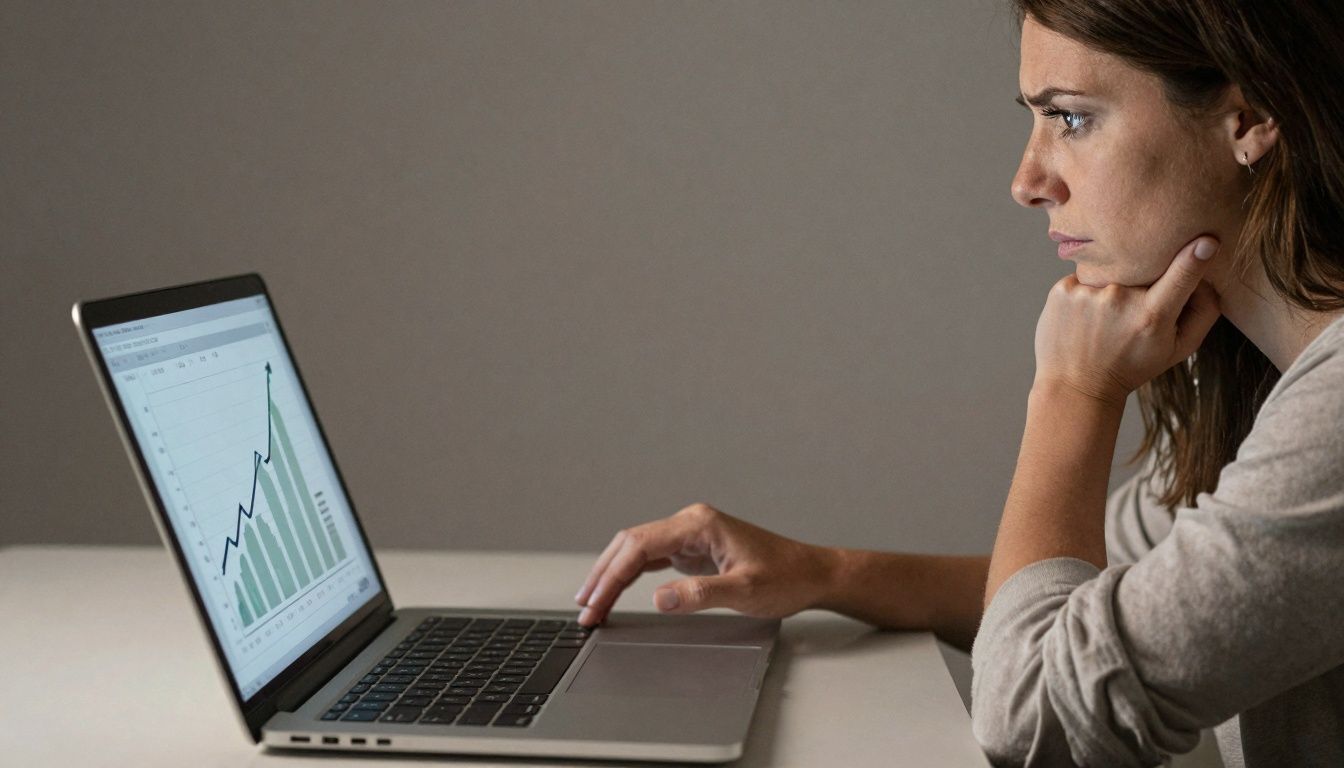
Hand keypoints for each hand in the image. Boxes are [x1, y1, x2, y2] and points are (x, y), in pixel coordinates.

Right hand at [573, 503, 834, 626]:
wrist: (812, 574)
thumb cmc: (786, 578)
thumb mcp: (744, 592)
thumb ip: (700, 594)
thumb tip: (660, 599)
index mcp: (698, 525)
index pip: (638, 547)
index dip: (611, 578)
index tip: (595, 605)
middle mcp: (691, 523)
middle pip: (629, 543)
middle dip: (602, 576)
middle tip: (584, 609)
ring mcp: (691, 534)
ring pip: (636, 548)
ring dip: (612, 574)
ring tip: (591, 602)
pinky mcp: (694, 547)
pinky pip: (651, 556)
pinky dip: (630, 573)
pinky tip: (616, 589)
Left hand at [1033, 236, 1222, 405]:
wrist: (1075, 386)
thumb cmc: (1132, 366)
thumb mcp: (1178, 349)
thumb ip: (1203, 311)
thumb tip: (1208, 266)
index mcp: (1152, 316)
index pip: (1181, 276)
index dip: (1196, 256)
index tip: (1206, 240)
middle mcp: (1120, 300)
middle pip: (1144, 269)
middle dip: (1145, 281)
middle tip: (1130, 316)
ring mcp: (1088, 293)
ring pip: (1113, 271)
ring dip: (1113, 287)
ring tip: (1104, 321)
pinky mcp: (1063, 289)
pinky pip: (1085, 276)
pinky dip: (1088, 293)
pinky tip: (1085, 319)